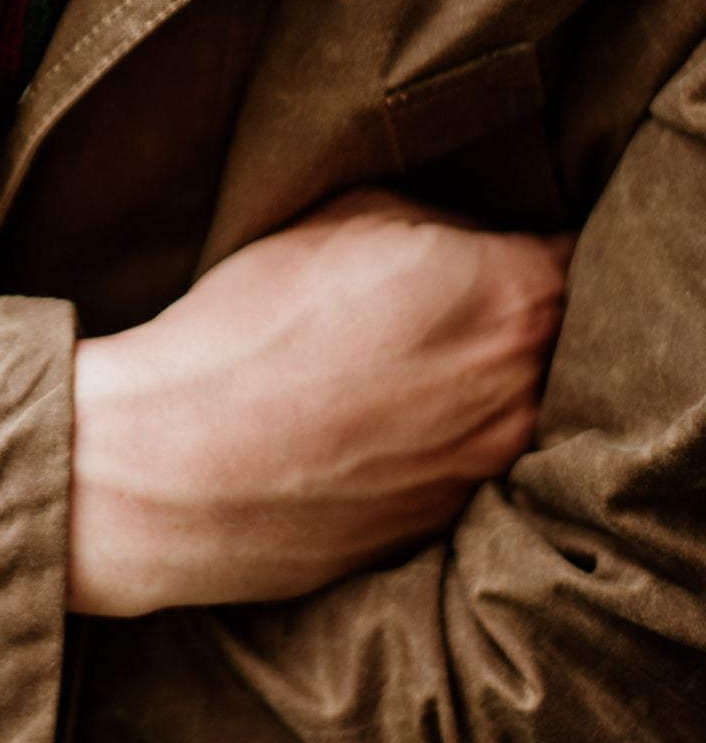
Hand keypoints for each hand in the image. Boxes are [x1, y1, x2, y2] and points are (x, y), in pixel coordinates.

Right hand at [69, 187, 571, 615]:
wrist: (176, 464)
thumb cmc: (250, 329)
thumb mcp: (340, 218)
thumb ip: (433, 222)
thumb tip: (463, 241)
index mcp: (512, 297)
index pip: (566, 256)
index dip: (520, 247)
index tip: (482, 249)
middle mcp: (523, 389)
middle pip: (547, 336)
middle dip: (498, 316)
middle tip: (421, 306)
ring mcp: (488, 468)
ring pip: (508, 404)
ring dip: (466, 383)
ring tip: (381, 369)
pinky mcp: (443, 524)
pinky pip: (462, 464)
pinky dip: (428, 441)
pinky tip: (359, 425)